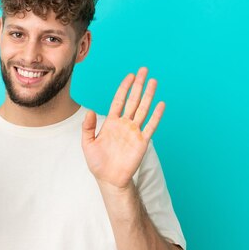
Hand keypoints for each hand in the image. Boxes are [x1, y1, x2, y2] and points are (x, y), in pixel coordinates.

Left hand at [82, 67, 164, 189]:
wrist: (109, 179)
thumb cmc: (97, 162)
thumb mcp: (88, 143)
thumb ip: (88, 127)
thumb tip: (89, 110)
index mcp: (111, 122)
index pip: (119, 100)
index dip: (124, 87)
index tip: (130, 75)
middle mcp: (124, 124)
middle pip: (133, 100)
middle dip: (138, 85)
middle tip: (144, 70)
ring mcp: (134, 132)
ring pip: (143, 109)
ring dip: (148, 96)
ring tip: (154, 81)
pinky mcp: (142, 142)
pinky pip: (150, 126)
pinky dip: (156, 116)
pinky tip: (161, 104)